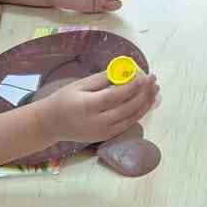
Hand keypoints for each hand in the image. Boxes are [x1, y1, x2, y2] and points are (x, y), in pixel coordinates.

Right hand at [36, 69, 159, 145]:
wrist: (51, 124)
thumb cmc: (64, 100)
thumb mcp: (79, 85)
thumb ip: (102, 78)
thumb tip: (123, 70)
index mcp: (88, 107)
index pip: (115, 97)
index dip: (132, 87)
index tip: (144, 76)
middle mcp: (97, 122)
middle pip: (126, 108)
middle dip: (143, 94)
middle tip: (154, 80)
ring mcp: (103, 132)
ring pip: (130, 118)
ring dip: (145, 104)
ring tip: (155, 90)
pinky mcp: (106, 137)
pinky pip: (127, 124)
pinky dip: (138, 113)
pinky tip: (146, 102)